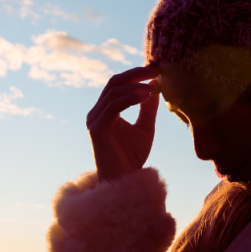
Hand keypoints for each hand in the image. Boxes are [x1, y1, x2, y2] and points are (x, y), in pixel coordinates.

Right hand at [87, 66, 160, 180]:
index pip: (117, 83)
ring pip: (113, 92)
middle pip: (114, 82)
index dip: (135, 73)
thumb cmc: (132, 158)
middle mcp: (96, 113)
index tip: (156, 68)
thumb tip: (155, 85)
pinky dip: (129, 99)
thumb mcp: (145, 127)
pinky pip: (113, 107)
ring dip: (135, 86)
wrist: (124, 182)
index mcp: (105, 111)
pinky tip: (145, 96)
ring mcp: (95, 121)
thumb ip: (148, 108)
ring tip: (153, 87)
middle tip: (155, 69)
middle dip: (135, 74)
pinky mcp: (97, 130)